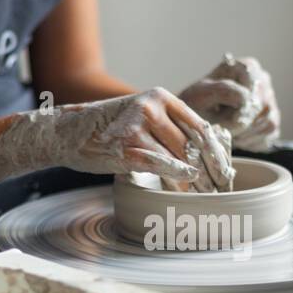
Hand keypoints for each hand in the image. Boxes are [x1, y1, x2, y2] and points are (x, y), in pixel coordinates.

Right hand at [0, 87, 234, 191]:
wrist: (67, 132)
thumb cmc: (108, 130)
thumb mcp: (141, 118)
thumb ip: (169, 128)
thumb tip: (204, 155)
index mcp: (160, 97)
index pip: (200, 127)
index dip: (216, 152)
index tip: (226, 171)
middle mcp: (151, 108)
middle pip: (193, 145)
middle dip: (210, 171)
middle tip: (219, 189)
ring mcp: (138, 126)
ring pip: (178, 158)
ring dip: (195, 181)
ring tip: (204, 195)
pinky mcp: (125, 147)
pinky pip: (160, 165)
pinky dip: (177, 178)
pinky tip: (186, 186)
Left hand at [179, 54, 280, 152]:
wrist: (197, 120)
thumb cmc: (196, 104)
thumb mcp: (200, 93)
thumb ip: (223, 92)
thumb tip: (245, 100)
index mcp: (247, 67)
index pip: (252, 93)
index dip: (237, 113)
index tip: (221, 122)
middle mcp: (263, 81)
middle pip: (264, 108)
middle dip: (242, 126)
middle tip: (224, 131)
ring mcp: (270, 100)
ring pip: (269, 123)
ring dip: (246, 135)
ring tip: (228, 134)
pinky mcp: (272, 120)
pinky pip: (271, 135)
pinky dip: (252, 142)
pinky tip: (237, 139)